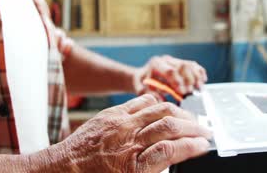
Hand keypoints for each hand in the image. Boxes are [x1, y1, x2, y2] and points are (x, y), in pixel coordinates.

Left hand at [33, 95, 210, 172]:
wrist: (61, 170)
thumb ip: (153, 171)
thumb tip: (173, 160)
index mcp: (132, 166)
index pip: (171, 150)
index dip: (192, 146)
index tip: (203, 146)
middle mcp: (127, 141)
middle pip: (168, 126)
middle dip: (192, 128)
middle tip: (204, 132)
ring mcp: (119, 123)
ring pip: (158, 109)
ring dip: (179, 113)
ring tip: (190, 120)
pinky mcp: (111, 113)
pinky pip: (140, 101)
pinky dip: (157, 103)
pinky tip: (166, 108)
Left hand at [134, 56, 207, 98]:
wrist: (143, 76)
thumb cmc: (142, 84)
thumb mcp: (141, 90)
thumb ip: (149, 94)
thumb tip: (161, 101)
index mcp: (155, 64)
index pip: (170, 71)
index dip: (178, 82)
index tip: (182, 92)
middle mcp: (166, 59)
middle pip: (182, 66)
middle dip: (188, 81)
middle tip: (191, 93)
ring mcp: (175, 60)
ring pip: (189, 65)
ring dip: (196, 77)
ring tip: (199, 89)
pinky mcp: (181, 62)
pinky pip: (193, 65)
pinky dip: (200, 72)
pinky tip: (203, 81)